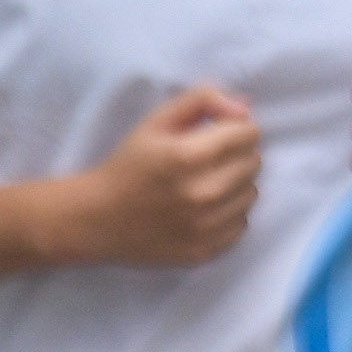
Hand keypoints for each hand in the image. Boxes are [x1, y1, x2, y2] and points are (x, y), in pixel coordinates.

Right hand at [62, 86, 261, 266]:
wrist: (98, 219)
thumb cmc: (128, 165)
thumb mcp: (156, 121)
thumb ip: (202, 101)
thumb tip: (244, 107)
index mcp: (188, 156)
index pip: (248, 134)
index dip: (235, 128)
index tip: (217, 134)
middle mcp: (202, 193)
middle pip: (254, 163)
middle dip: (237, 155)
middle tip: (209, 160)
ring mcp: (205, 227)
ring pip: (252, 194)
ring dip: (236, 185)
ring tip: (206, 183)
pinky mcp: (205, 251)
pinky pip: (242, 224)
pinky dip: (229, 214)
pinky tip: (204, 209)